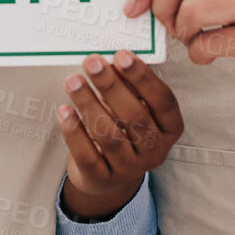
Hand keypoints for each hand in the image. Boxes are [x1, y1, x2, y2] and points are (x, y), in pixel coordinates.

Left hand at [57, 50, 182, 220]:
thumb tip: (111, 61)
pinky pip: (87, 154)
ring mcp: (129, 168)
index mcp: (170, 128)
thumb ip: (129, 86)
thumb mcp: (135, 107)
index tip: (122, 55)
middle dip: (111, 86)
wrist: (108, 175)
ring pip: (109, 135)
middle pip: (134, 116)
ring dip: (89, 104)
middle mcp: (155, 151)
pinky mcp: (103, 179)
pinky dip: (74, 131)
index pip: (163, 101)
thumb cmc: (124, 131)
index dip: (143, 77)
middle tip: (92, 63)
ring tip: (73, 81)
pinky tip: (65, 110)